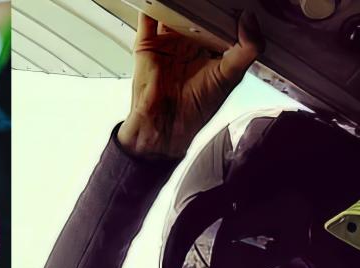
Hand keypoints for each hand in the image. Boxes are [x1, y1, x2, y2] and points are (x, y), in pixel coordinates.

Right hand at [117, 11, 263, 158]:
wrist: (164, 124)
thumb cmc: (196, 108)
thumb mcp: (231, 76)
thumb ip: (248, 48)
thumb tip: (250, 20)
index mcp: (213, 49)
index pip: (224, 21)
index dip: (231, 9)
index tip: (240, 0)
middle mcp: (191, 43)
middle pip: (198, 11)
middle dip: (206, 1)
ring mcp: (168, 42)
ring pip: (175, 11)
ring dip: (180, 1)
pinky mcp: (148, 44)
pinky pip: (149, 19)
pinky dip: (153, 7)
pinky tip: (162, 1)